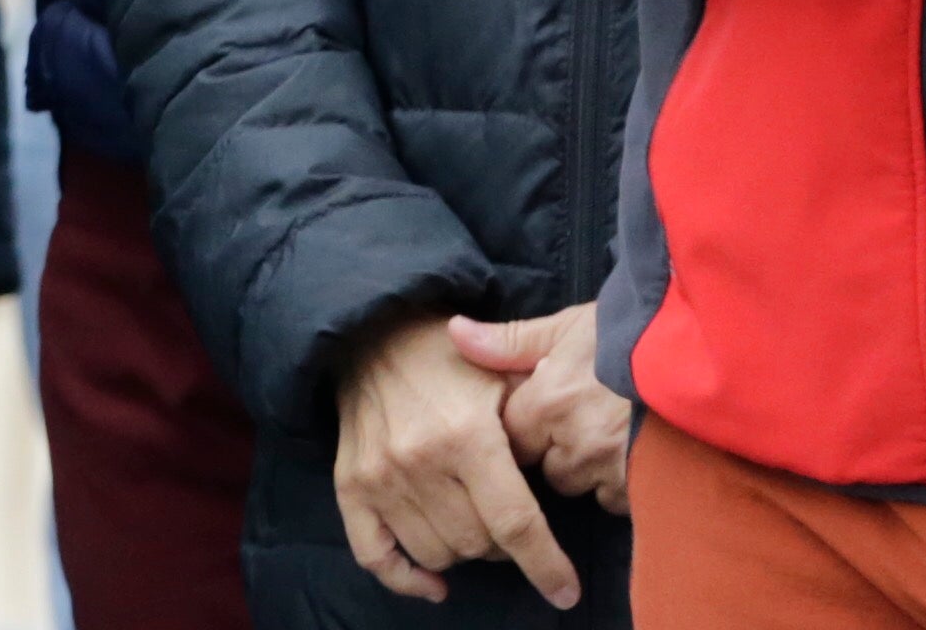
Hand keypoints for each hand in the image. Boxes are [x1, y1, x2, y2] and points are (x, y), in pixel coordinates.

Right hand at [334, 310, 582, 609]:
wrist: (371, 333)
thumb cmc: (449, 357)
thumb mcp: (503, 372)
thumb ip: (541, 412)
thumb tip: (575, 449)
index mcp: (467, 435)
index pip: (515, 523)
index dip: (546, 565)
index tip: (565, 591)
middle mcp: (420, 461)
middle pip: (479, 545)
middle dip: (504, 544)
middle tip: (508, 517)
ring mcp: (380, 477)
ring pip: (438, 554)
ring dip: (463, 550)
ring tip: (472, 520)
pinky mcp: (350, 485)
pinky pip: (376, 555)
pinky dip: (406, 578)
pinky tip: (434, 584)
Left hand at [454, 303, 631, 508]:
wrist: (706, 353)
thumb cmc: (632, 335)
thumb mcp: (568, 326)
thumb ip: (511, 341)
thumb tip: (454, 333)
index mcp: (548, 403)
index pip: (512, 438)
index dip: (524, 430)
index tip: (538, 416)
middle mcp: (576, 444)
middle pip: (548, 471)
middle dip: (558, 454)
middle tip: (581, 423)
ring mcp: (615, 470)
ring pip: (584, 488)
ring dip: (592, 472)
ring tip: (613, 436)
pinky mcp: (649, 488)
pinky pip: (622, 499)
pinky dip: (624, 484)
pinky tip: (636, 454)